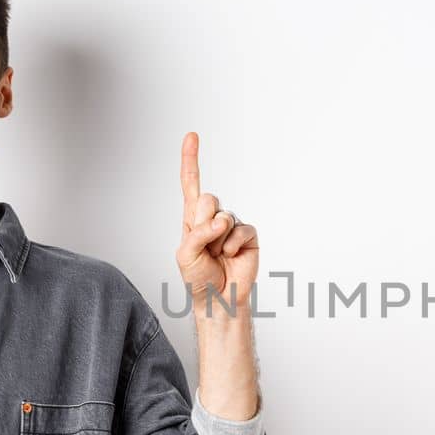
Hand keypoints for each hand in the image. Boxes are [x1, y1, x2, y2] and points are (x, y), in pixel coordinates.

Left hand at [175, 132, 258, 313]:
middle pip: (208, 199)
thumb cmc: (199, 279)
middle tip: (205, 246)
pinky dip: (233, 245)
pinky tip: (231, 257)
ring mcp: (232, 226)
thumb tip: (219, 221)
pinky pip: (242, 230)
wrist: (220, 299)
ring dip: (217, 240)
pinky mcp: (249, 235)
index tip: (192, 136)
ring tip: (217, 257)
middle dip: (203, 223)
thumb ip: (196, 234)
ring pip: (224, 216)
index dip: (190, 159)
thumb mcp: (185, 255)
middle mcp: (213, 218)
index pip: (191, 184)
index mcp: (192, 219)